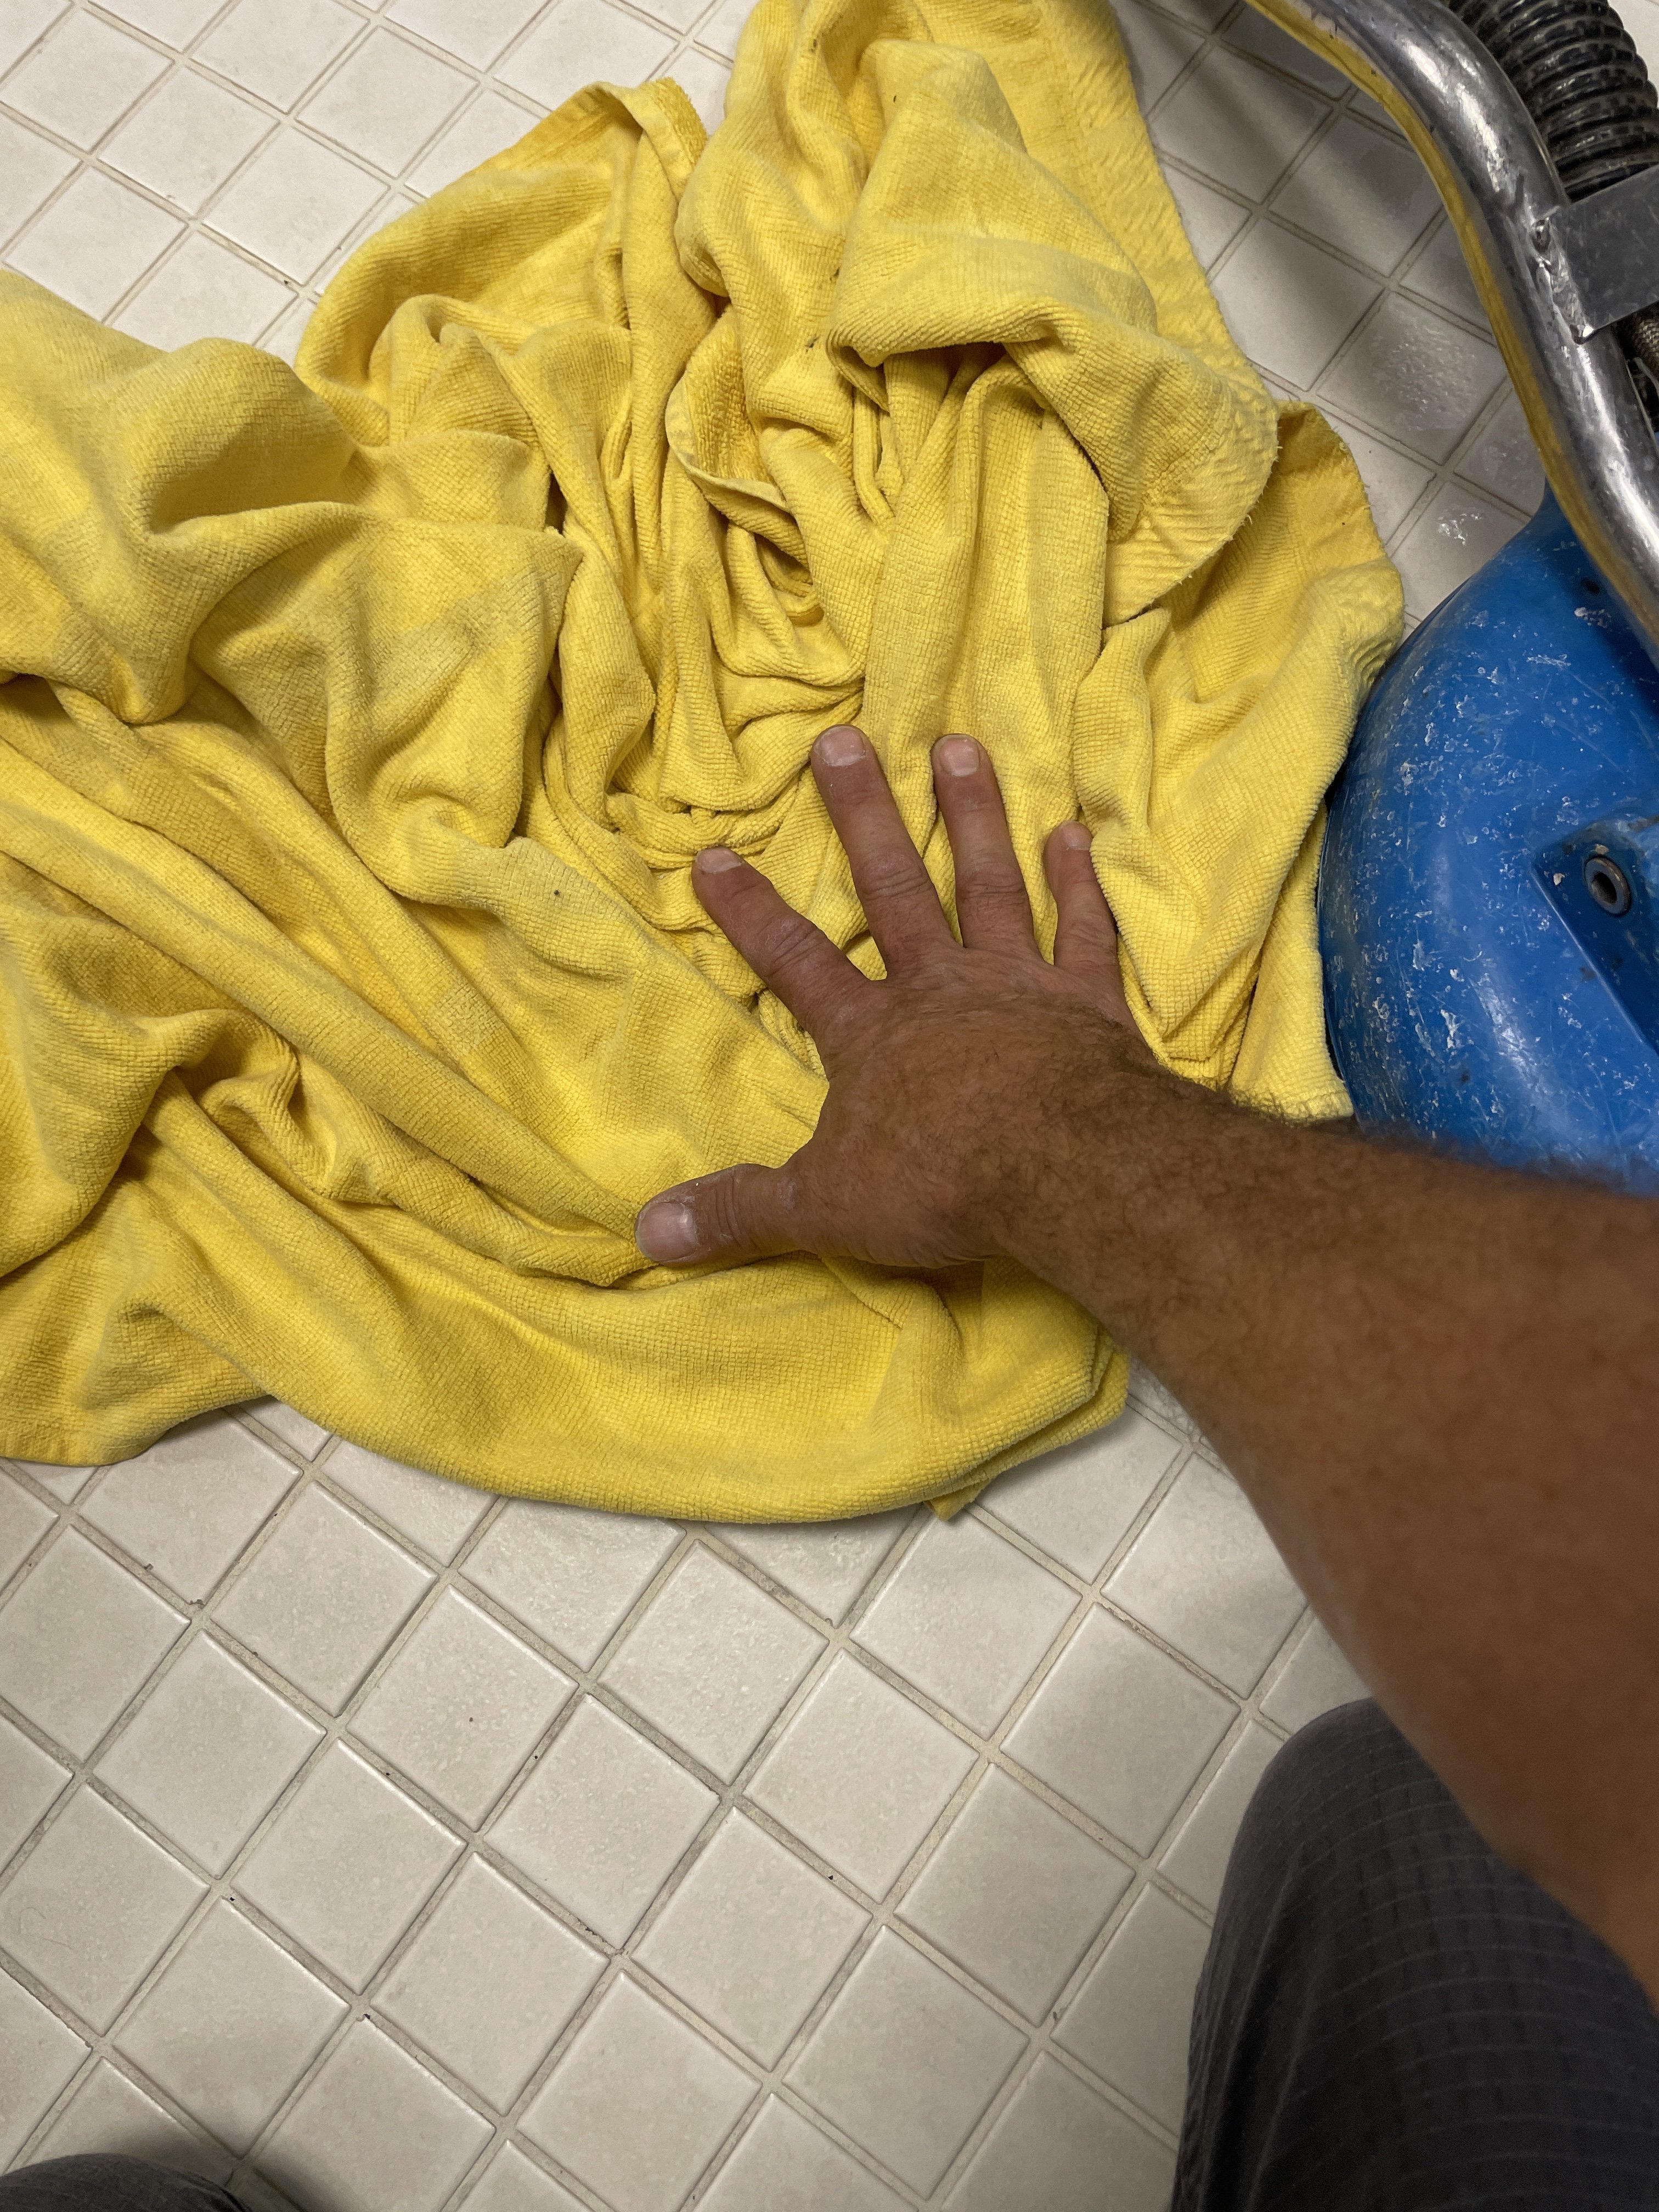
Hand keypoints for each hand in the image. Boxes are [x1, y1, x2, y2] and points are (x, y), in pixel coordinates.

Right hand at [634, 724, 1152, 1269]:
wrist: (1068, 1169)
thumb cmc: (943, 1184)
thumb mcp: (824, 1208)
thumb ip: (740, 1212)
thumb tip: (648, 1231)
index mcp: (871, 1034)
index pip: (795, 961)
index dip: (749, 911)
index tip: (712, 853)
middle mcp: (939, 988)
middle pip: (892, 887)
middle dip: (861, 815)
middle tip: (841, 739)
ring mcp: (1016, 983)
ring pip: (988, 882)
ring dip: (972, 815)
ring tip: (959, 746)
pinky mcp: (1087, 1000)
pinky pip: (1082, 929)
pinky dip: (1080, 882)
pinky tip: (1075, 834)